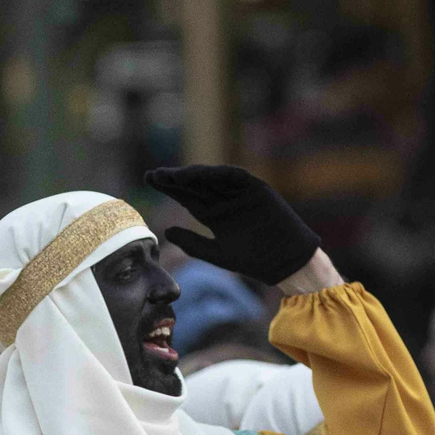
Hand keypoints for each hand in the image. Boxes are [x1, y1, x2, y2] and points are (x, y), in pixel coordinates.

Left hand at [145, 165, 321, 286]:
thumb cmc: (253, 260)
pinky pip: (236, 176)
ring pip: (212, 179)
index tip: (148, 180)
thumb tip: (165, 232)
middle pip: (194, 185)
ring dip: (193, 175)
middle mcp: (224, 200)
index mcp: (213, 215)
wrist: (285, 262)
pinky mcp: (257, 189)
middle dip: (175, 179)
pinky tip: (202, 173)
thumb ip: (192, 243)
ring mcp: (239, 193)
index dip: (168, 188)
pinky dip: (220, 173)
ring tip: (173, 175)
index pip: (186, 197)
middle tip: (153, 175)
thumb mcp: (216, 253)